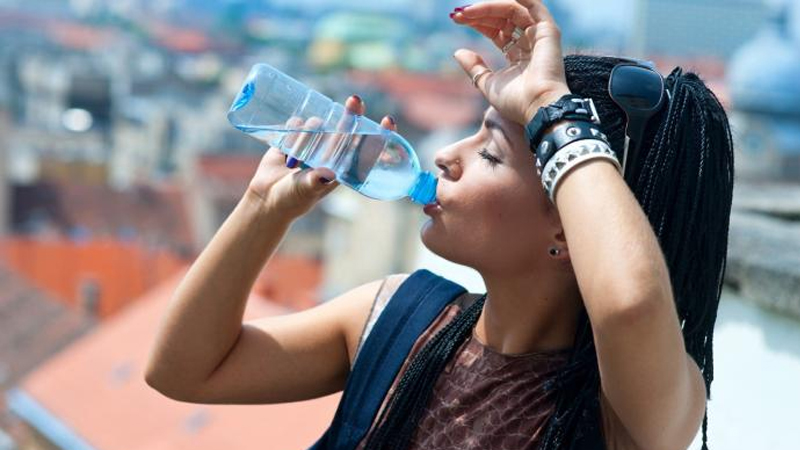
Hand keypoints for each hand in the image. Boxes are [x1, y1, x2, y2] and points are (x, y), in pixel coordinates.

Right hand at [245, 96, 398, 219]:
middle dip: (352, 113)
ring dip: (308, 135)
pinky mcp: (295, 137)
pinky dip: (292, 130)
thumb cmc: (292, 200)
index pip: (366, 148)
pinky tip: (285, 150)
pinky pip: (297, 123)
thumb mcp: (305, 191)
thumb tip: (327, 172)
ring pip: (318, 125)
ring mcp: (314, 143)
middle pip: (347, 127)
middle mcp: (331, 153)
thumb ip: (315, 182)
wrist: (266, 198)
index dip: (380, 134)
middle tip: (355, 101)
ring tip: (294, 161)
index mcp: (342, 167)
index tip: (388, 121)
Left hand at [451, 0, 571, 124]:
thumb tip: (457, 52)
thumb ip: (474, 67)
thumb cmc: (515, 101)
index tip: (456, 20)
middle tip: (458, 15)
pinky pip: (533, 5)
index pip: (496, 30)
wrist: (536, 106)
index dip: (477, 22)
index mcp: (518, 54)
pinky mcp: (547, 31)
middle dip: (479, 13)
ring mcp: (539, 35)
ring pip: (513, 10)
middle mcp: (529, 42)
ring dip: (489, 7)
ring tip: (467, 11)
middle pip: (502, 18)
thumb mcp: (487, 83)